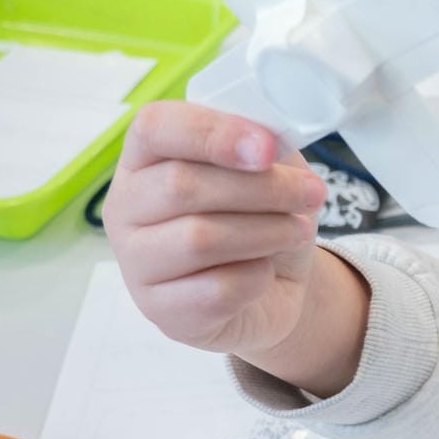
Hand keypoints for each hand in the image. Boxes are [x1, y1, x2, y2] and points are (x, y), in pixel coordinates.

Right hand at [103, 101, 327, 356]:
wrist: (276, 285)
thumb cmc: (262, 214)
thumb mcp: (270, 166)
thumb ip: (263, 142)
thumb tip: (268, 139)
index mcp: (146, 157)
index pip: (154, 128)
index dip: (212, 134)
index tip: (267, 149)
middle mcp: (126, 208)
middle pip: (182, 185)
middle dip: (262, 188)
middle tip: (311, 193)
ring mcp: (136, 263)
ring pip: (198, 239)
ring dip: (267, 232)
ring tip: (299, 231)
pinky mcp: (162, 311)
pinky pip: (216, 290)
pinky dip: (257, 278)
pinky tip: (265, 273)